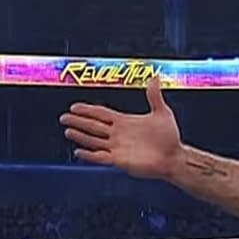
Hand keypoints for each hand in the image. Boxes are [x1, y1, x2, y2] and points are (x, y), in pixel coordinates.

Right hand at [60, 77, 183, 178]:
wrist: (174, 157)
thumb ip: (154, 96)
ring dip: (80, 136)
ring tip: (67, 132)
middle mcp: (118, 134)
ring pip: (93, 140)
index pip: (101, 114)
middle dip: (78, 121)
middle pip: (93, 126)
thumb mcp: (162, 113)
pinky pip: (100, 157)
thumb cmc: (169, 137)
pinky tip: (78, 152)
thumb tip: (154, 77)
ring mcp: (117, 148)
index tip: (74, 107)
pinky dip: (89, 155)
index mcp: (124, 121)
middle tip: (63, 117)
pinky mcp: (119, 161)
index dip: (88, 110)